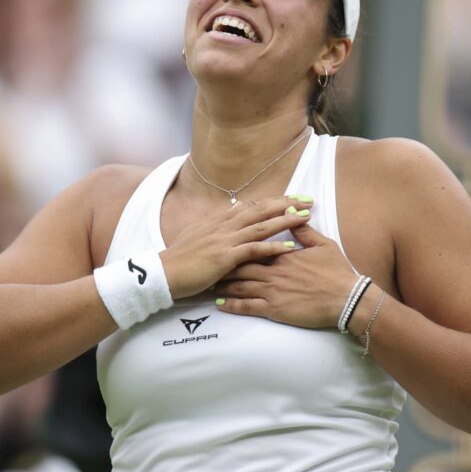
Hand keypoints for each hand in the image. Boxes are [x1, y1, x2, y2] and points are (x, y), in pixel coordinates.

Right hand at [159, 197, 312, 299]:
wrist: (163, 273)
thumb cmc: (179, 259)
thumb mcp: (197, 236)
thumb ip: (215, 227)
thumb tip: (229, 215)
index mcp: (218, 221)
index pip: (250, 206)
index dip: (272, 201)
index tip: (291, 198)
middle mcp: (223, 226)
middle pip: (260, 210)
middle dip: (285, 204)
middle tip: (307, 200)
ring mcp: (224, 240)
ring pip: (261, 226)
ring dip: (285, 220)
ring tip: (305, 216)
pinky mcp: (225, 257)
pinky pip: (253, 249)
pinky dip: (272, 247)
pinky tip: (289, 247)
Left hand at [213, 223, 356, 328]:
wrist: (347, 299)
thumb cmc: (337, 272)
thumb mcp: (323, 245)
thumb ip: (304, 232)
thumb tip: (293, 214)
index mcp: (282, 255)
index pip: (253, 247)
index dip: (236, 246)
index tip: (222, 244)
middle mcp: (273, 272)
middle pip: (240, 266)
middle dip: (222, 266)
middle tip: (207, 264)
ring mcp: (272, 291)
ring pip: (239, 286)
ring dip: (222, 285)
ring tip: (208, 283)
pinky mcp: (274, 309)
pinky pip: (247, 307)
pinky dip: (231, 305)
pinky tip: (219, 304)